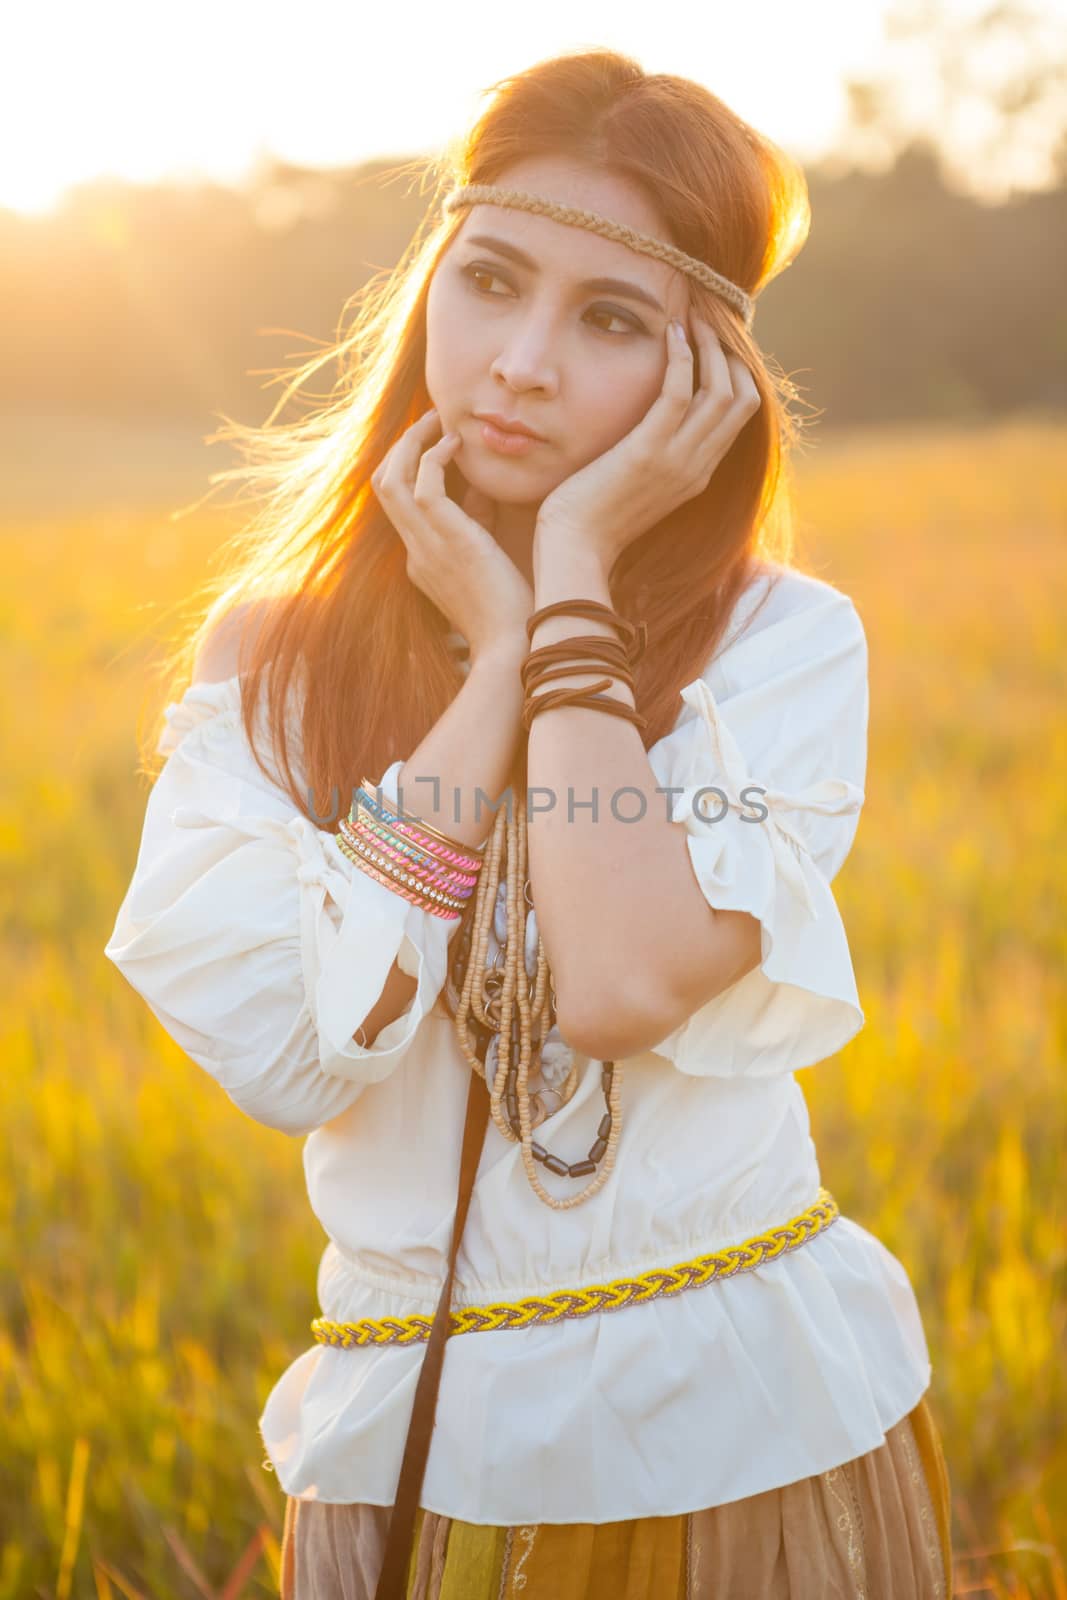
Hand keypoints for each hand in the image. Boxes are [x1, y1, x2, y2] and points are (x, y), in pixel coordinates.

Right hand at [370, 407, 533, 661]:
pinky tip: (456, 442)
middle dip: (401, 447)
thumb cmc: (513, 612)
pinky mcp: (444, 539)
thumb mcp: (489, 560)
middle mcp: (415, 552)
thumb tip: (481, 489)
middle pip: (382, 486)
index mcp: (421, 561)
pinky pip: (422, 484)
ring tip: (437, 419)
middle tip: (429, 419)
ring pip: (391, 479)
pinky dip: (434, 456)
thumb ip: (478, 525)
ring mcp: (424, 547)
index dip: (410, 468)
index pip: (399, 505)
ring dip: (410, 442)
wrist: (516, 648)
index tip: (435, 442)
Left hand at [534, 312, 760, 570]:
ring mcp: (677, 461)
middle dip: (730, 353)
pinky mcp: (648, 452)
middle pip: (742, 398)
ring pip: (721, 391)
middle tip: (707, 321)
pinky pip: (678, 393)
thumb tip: (648, 423)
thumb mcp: (635, 485)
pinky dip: (681, 357)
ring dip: (710, 347)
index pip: (739, 415)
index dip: (735, 372)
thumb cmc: (591, 517)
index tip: (714, 343)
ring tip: (692, 319)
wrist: (574, 548)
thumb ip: (653, 455)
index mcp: (697, 474)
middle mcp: (697, 466)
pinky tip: (671, 333)